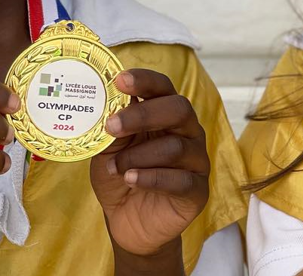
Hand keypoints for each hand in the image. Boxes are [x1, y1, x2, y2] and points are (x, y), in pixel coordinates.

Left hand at [91, 69, 209, 258]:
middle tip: (113, 125)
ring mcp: (196, 161)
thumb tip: (105, 105)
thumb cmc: (121, 175)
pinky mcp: (197, 191)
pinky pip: (179, 180)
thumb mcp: (108, 149)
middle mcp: (187, 132)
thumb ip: (112, 128)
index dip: (145, 81)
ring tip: (115, 167)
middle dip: (143, 115)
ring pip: (175, 147)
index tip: (120, 80)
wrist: (127, 221)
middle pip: (179, 109)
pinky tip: (130, 180)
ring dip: (137, 156)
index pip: (163, 88)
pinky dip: (150, 178)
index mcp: (165, 114)